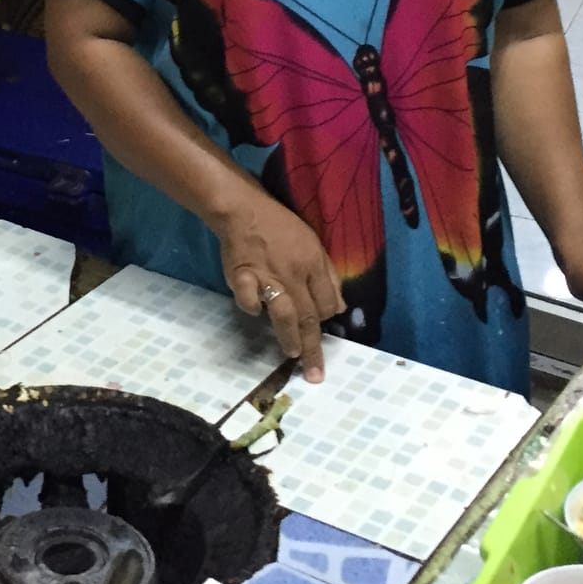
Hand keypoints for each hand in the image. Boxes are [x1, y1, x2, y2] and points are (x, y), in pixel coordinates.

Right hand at [215, 195, 345, 382]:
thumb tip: (339, 308)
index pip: (327, 303)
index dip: (326, 318)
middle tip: (315, 373)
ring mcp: (268, 276)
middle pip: (308, 315)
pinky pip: (249, 298)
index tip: (319, 328)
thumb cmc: (281, 227)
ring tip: (292, 354)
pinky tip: (256, 312)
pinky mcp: (242, 276)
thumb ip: (327, 276)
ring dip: (289, 336)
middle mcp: (294, 273)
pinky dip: (253, 307)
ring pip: (284, 312)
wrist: (244, 210)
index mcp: (313, 264)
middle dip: (313, 347)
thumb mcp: (313, 244)